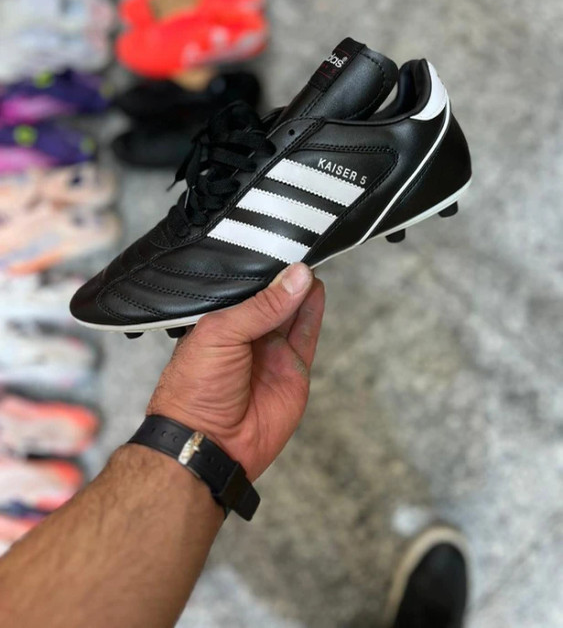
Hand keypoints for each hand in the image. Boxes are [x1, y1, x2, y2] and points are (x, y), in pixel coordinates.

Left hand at [147, 263, 324, 480]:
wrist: (209, 442)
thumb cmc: (195, 389)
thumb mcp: (222, 334)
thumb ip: (262, 306)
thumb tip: (296, 277)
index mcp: (219, 324)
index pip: (245, 289)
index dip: (262, 269)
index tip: (279, 244)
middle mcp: (246, 336)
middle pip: (273, 298)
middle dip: (285, 276)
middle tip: (301, 246)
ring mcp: (271, 352)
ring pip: (293, 312)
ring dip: (302, 288)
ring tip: (311, 262)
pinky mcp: (293, 369)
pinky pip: (307, 334)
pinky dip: (314, 311)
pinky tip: (316, 288)